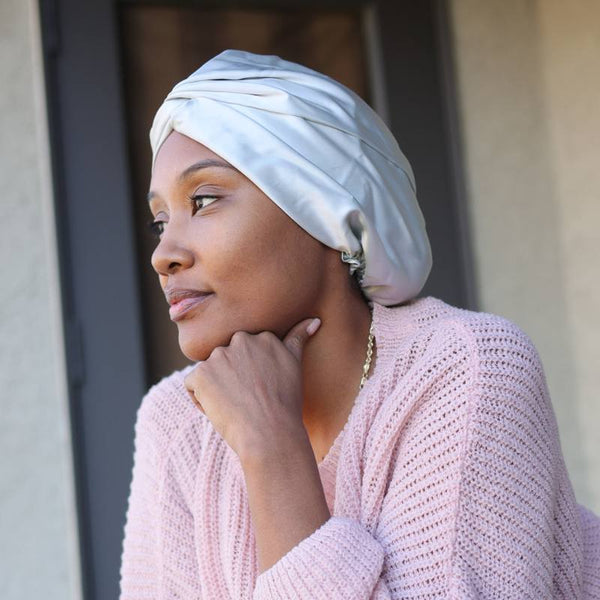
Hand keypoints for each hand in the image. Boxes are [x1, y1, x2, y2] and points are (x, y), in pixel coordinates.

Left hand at [183, 317, 320, 459]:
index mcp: (262, 336)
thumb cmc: (285, 405)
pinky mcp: (201, 373)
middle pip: (225, 360)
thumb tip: (315, 320)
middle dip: (231, 379)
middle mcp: (240, 340)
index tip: (261, 390)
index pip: (243, 353)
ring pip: (209, 373)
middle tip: (249, 400)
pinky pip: (193, 386)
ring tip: (236, 406)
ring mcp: (219, 356)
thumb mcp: (295, 365)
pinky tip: (221, 410)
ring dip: (216, 389)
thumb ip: (298, 337)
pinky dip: (201, 401)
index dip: (249, 375)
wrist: (271, 433)